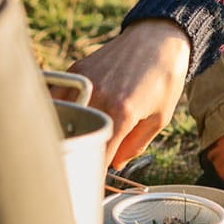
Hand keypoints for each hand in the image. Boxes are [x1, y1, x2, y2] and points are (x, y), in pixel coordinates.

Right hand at [69, 19, 191, 168]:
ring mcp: (83, 81)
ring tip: (71, 147)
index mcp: (122, 111)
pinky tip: (64, 122)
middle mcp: (98, 96)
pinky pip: (59, 97)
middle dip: (78, 157)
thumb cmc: (165, 78)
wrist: (159, 37)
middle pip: (76, 139)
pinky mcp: (76, 69)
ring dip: (64, 134)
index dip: (95, 175)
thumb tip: (114, 163)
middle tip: (81, 169)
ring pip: (60, 118)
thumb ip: (135, 145)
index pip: (99, 155)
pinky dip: (58, 112)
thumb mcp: (160, 118)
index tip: (93, 186)